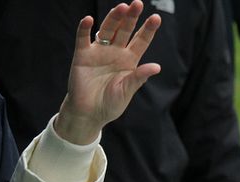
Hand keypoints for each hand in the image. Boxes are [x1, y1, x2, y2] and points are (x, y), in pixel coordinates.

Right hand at [54, 1, 161, 144]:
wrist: (89, 114)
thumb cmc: (110, 104)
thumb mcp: (127, 91)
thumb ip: (139, 78)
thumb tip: (156, 67)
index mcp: (130, 61)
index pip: (141, 41)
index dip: (148, 30)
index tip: (156, 18)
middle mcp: (116, 52)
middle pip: (125, 31)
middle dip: (131, 17)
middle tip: (137, 3)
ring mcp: (99, 52)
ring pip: (107, 30)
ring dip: (113, 18)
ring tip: (121, 7)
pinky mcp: (82, 56)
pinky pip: (83, 39)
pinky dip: (85, 29)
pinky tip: (89, 20)